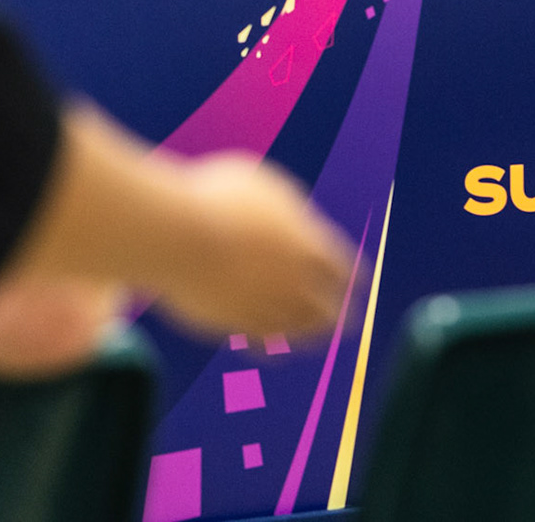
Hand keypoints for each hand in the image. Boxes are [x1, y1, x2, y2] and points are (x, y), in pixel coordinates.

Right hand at [156, 152, 354, 336]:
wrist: (174, 235)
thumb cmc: (214, 196)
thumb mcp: (260, 184)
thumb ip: (284, 206)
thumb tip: (293, 218)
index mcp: (306, 244)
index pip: (343, 269)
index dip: (353, 278)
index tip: (360, 285)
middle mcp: (291, 282)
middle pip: (324, 309)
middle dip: (340, 317)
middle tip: (350, 326)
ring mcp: (260, 307)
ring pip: (293, 330)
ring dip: (307, 334)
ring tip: (313, 338)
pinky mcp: (229, 325)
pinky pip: (257, 342)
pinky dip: (269, 346)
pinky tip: (271, 349)